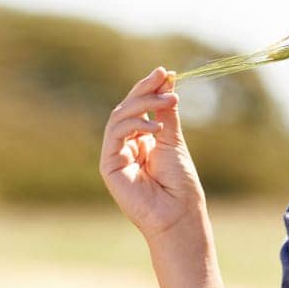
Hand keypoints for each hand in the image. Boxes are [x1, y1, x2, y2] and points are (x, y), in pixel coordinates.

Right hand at [99, 66, 207, 240]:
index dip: (150, 88)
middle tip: (163, 77)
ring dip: (143, 104)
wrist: (178, 214)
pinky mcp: (108, 165)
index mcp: (143, 141)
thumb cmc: (180, 184)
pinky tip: (155, 126)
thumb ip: (166, 114)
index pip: (140, 108)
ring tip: (168, 101)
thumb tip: (166, 81)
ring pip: (119, 117)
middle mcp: (127, 146)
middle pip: (127, 108)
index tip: (166, 73)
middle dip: (145, 90)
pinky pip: (115, 134)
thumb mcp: (174, 141)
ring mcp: (116, 155)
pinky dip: (134, 123)